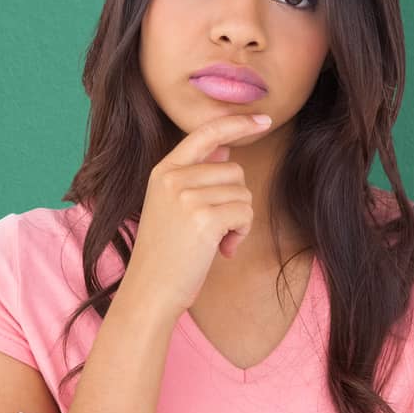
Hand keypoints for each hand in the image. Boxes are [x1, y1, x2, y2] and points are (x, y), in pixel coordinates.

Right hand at [121, 110, 277, 320]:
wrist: (150, 292)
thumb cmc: (167, 253)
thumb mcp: (172, 206)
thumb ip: (196, 175)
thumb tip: (226, 148)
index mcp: (164, 171)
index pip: (206, 133)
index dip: (237, 123)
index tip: (263, 120)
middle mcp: (173, 178)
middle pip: (234, 171)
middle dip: (234, 200)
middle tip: (213, 228)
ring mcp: (187, 196)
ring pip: (243, 193)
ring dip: (238, 219)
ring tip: (213, 240)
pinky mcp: (204, 217)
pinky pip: (245, 213)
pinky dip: (241, 233)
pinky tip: (222, 250)